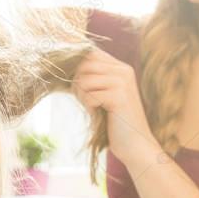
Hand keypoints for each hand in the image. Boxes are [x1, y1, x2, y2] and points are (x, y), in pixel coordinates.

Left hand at [72, 48, 161, 169]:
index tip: (73, 83)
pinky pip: (89, 95)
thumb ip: (90, 78)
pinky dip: (89, 106)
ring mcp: (123, 82)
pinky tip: (98, 113)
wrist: (135, 144)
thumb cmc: (115, 121)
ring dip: (82, 96)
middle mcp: (123, 70)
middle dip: (77, 83)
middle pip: (84, 64)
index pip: (90, 52)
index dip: (75, 65)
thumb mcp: (102, 94)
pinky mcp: (119, 96)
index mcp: (121, 67)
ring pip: (84, 79)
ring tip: (92, 107)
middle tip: (84, 99)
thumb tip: (63, 66)